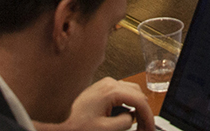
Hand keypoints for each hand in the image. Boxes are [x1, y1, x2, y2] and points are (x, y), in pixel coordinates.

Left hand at [37, 78, 152, 130]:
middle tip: (145, 128)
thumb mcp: (104, 129)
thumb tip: (132, 118)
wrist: (59, 120)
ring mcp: (105, 84)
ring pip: (131, 92)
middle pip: (138, 94)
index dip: (148, 116)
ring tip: (137, 124)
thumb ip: (123, 122)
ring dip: (137, 107)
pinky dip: (128, 104)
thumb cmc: (76, 124)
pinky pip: (122, 93)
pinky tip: (126, 116)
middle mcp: (110, 83)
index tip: (150, 128)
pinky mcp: (102, 89)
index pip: (139, 100)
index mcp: (111, 90)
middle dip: (144, 112)